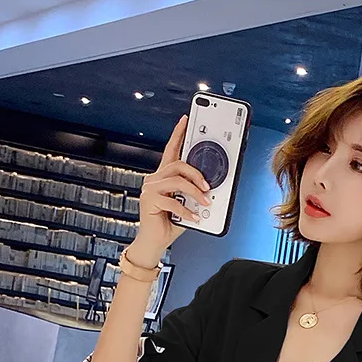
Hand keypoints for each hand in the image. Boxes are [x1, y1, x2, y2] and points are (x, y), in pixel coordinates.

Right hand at [136, 115, 211, 253]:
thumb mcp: (187, 205)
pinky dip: (187, 210)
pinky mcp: (149, 201)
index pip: (171, 150)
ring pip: (177, 181)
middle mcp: (154, 179)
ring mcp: (150, 189)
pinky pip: (173, 201)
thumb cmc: (169, 223)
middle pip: (177, 164)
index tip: (185, 120)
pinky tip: (193, 217)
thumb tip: (211, 189)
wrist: (154, 242)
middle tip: (208, 187)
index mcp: (163, 176)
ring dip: (195, 192)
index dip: (178, 134)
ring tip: (205, 203)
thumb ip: (194, 194)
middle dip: (197, 174)